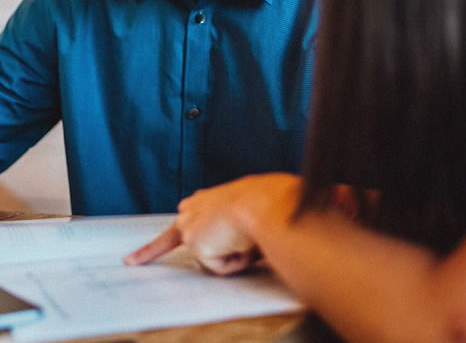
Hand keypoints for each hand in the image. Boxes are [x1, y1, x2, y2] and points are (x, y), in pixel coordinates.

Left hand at [125, 173, 302, 274]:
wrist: (269, 202)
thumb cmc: (279, 197)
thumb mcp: (274, 201)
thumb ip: (277, 213)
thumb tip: (336, 202)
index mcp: (214, 197)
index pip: (190, 210)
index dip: (183, 223)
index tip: (166, 231)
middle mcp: (197, 209)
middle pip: (168, 236)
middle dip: (148, 251)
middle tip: (129, 262)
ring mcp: (193, 226)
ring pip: (210, 257)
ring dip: (231, 256)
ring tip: (249, 239)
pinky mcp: (196, 243)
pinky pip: (220, 267)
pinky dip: (235, 262)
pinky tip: (243, 246)